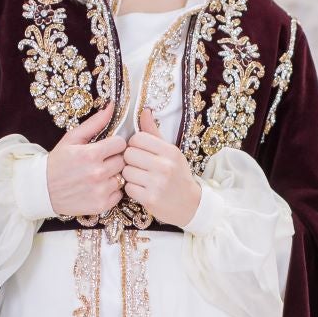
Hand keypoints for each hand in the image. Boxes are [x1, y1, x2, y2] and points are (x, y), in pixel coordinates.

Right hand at [44, 102, 126, 215]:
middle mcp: (97, 173)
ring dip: (115, 175)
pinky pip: (119, 194)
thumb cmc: (58, 162)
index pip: (121, 143)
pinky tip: (100, 187)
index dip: (115, 144)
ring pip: (122, 177)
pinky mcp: (101, 205)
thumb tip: (112, 106)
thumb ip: (94, 123)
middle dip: (115, 158)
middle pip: (123, 160)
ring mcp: (100, 191)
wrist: (43, 190)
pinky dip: (113, 191)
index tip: (108, 147)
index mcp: (91, 154)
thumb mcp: (72, 139)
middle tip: (103, 161)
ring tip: (100, 174)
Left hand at [122, 106, 202, 226]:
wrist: (191, 205)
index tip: (140, 152)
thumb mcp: (170, 152)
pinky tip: (141, 189)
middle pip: (129, 154)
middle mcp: (165, 165)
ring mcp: (158, 183)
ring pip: (126, 171)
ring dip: (129, 175)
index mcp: (170, 151)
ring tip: (140, 178)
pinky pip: (128, 188)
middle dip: (130, 160)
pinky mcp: (151, 199)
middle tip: (139, 167)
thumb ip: (154, 133)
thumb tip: (144, 111)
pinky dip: (132, 189)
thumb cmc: (177, 176)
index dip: (134, 145)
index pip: (138, 138)